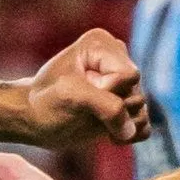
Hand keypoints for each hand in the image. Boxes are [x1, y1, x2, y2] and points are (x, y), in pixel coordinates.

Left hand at [24, 29, 149, 146]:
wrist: (34, 119)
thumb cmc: (45, 102)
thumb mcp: (71, 95)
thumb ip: (108, 106)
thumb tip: (132, 129)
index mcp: (102, 44)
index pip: (129, 76)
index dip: (109, 91)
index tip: (81, 94)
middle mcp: (117, 59)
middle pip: (138, 94)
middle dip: (114, 110)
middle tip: (85, 110)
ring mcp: (124, 84)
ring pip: (142, 112)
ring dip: (120, 126)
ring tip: (93, 124)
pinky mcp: (128, 105)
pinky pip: (145, 126)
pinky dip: (128, 135)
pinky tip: (107, 134)